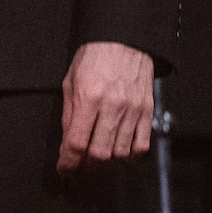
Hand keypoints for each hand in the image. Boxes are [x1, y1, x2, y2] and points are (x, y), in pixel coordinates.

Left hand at [58, 39, 153, 171]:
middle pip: (99, 154)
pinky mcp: (147, 111)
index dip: (68, 163)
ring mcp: (132, 110)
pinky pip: (141, 145)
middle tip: (79, 171)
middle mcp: (112, 106)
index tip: (64, 170)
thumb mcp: (70, 82)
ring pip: (120, 153)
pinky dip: (130, 157)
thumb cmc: (93, 58)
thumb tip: (67, 143)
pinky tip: (120, 156)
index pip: (76, 143)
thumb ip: (69, 115)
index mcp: (88, 98)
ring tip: (97, 166)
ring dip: (107, 165)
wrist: (123, 41)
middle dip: (86, 168)